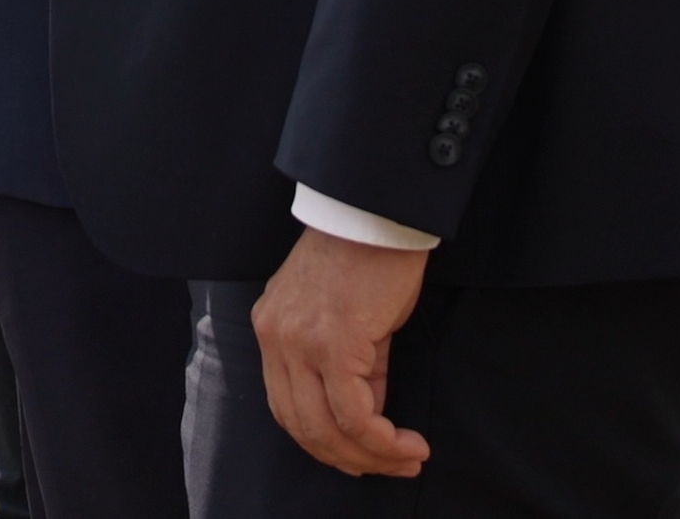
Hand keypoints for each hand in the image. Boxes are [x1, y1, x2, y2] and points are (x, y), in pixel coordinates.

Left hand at [252, 228, 432, 477]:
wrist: (375, 215)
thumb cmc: (367, 260)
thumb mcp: (345, 319)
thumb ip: (348, 369)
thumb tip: (366, 418)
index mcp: (271, 328)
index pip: (286, 407)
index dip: (325, 443)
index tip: (365, 457)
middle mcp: (274, 337)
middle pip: (301, 426)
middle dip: (350, 458)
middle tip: (393, 465)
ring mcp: (299, 341)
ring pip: (326, 428)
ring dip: (371, 456)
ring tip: (407, 458)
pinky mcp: (332, 343)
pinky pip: (354, 415)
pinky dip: (382, 440)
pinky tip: (408, 443)